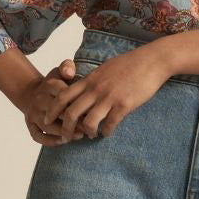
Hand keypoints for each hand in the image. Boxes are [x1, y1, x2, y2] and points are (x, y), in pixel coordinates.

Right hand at [18, 60, 89, 145]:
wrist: (33, 93)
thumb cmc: (55, 84)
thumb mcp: (60, 71)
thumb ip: (67, 67)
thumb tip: (69, 73)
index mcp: (48, 85)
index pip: (63, 95)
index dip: (78, 104)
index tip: (92, 110)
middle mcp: (38, 99)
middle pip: (57, 113)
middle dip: (74, 121)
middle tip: (89, 127)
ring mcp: (33, 113)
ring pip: (47, 127)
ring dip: (64, 133)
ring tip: (80, 136)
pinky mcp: (29, 124)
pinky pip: (37, 136)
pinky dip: (50, 141)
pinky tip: (63, 141)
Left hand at [39, 44, 168, 142]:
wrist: (152, 60)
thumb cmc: (131, 64)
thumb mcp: (105, 68)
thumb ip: (94, 80)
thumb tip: (86, 88)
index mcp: (90, 80)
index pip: (63, 96)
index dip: (52, 110)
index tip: (46, 120)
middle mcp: (96, 89)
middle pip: (72, 113)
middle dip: (66, 129)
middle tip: (66, 138)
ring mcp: (110, 97)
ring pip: (89, 122)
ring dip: (88, 132)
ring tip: (91, 135)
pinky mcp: (124, 104)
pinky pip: (110, 124)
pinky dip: (106, 132)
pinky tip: (108, 132)